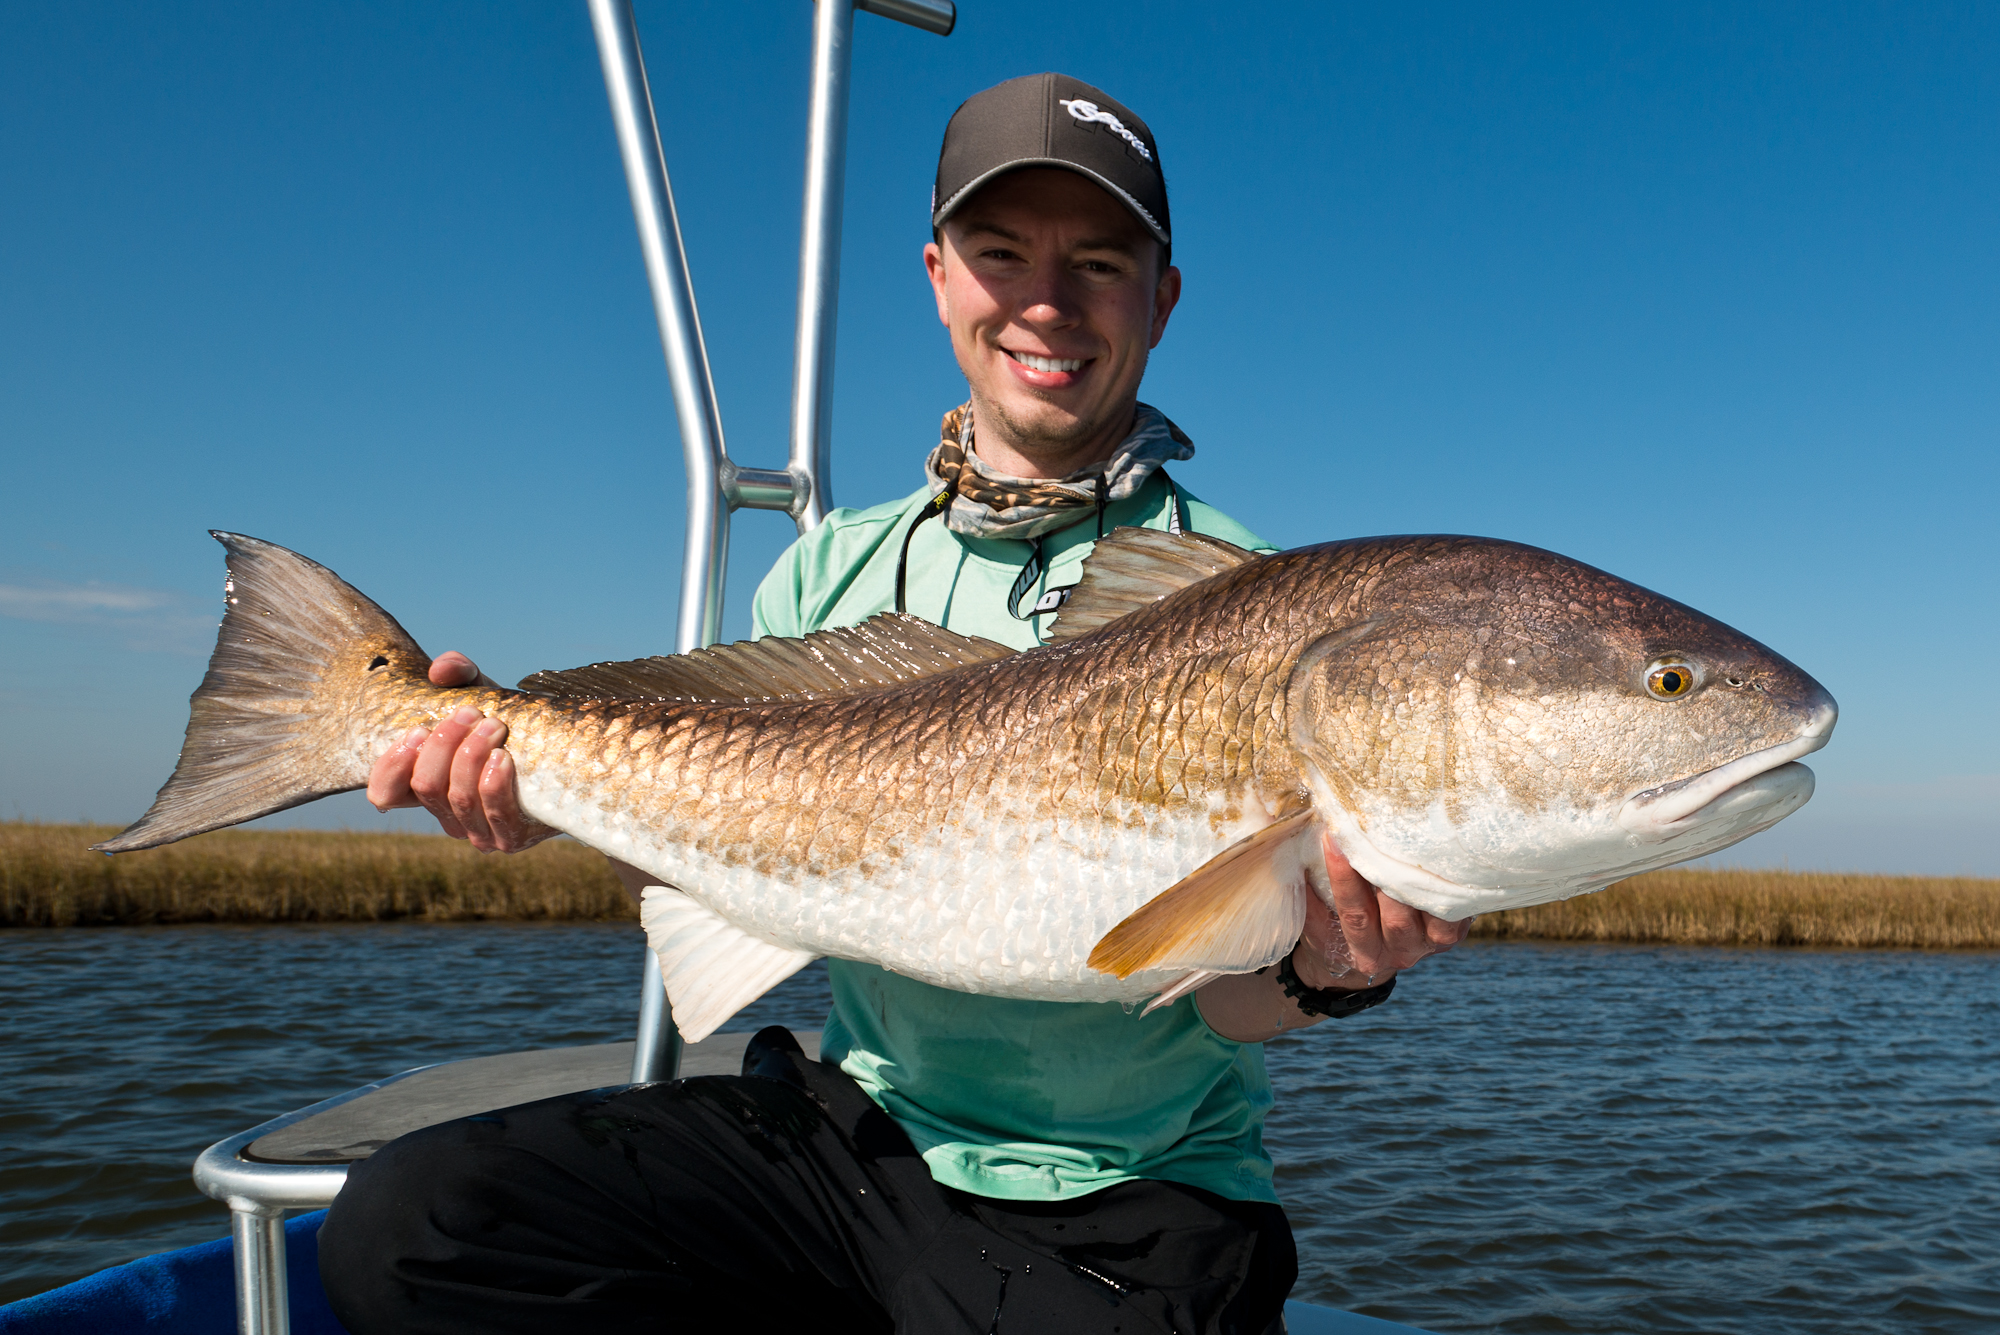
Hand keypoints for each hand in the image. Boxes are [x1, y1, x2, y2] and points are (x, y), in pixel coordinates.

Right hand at [366, 652, 556, 852]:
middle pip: (425, 785)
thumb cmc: (508, 724)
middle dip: (445, 744)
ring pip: (459, 797)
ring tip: (494, 725)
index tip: (418, 730)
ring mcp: (477, 831)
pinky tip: (504, 756)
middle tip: (471, 712)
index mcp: (427, 786)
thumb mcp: (480, 693)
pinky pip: (495, 812)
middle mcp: (447, 814)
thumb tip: (442, 670)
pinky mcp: (510, 837)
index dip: (393, 764)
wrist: (564, 753)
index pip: (384, 792)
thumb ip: (457, 673)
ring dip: (472, 755)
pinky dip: (495, 782)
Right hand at [1294, 830, 1470, 988]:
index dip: (1344, 877)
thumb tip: (1300, 846)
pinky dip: (1448, 879)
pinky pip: (1457, 906)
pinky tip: (1436, 848)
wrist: (1372, 955)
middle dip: (1387, 874)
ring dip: (1420, 875)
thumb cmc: (1338, 929)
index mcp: (1364, 954)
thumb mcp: (1317, 920)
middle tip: (1378, 832)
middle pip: (1397, 915)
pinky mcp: (1456, 930)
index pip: (1355, 914)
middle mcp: (1400, 953)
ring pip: (1432, 911)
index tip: (1333, 839)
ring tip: (1409, 836)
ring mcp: (1432, 945)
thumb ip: (1310, 893)